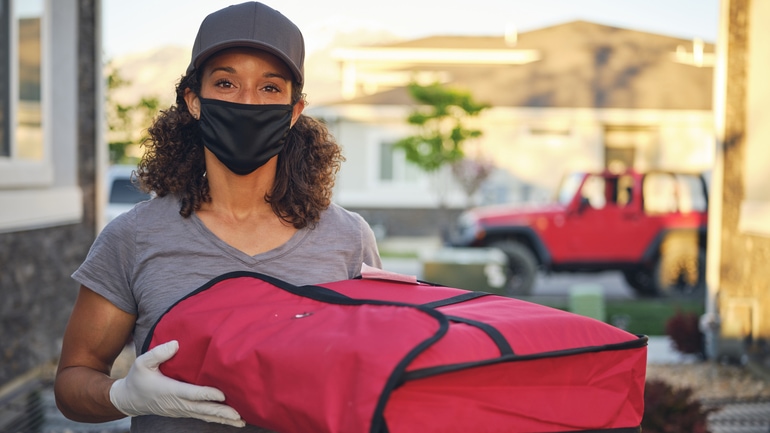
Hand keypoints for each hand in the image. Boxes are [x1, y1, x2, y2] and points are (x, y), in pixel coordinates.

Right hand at [109, 340, 244, 426]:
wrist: (130, 399)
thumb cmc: (138, 378)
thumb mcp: (142, 362)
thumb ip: (158, 353)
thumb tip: (176, 344)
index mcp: (169, 390)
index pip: (191, 394)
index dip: (207, 395)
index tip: (222, 395)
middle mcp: (177, 403)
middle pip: (202, 409)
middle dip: (221, 412)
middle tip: (238, 415)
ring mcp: (181, 410)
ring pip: (204, 415)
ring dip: (222, 419)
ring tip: (240, 422)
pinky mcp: (183, 412)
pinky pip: (201, 416)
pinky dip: (215, 419)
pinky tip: (229, 420)